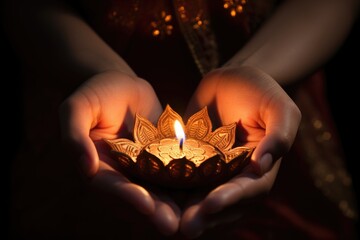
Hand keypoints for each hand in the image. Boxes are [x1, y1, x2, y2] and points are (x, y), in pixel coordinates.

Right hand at [59, 71, 179, 234]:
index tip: (146, 205)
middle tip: (172, 225)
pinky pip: (175, 174)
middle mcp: (122, 174)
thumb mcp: (77, 108)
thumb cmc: (96, 92)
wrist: (123, 84)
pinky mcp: (163, 160)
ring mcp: (144, 169)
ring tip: (191, 218)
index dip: (126, 197)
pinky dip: (188, 186)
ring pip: (159, 191)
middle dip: (155, 211)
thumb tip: (87, 168)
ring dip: (174, 206)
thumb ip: (74, 136)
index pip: (111, 187)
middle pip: (137, 197)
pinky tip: (205, 194)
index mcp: (99, 167)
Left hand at [180, 66, 300, 236]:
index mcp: (259, 168)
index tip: (211, 204)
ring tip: (168, 222)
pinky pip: (182, 178)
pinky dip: (171, 191)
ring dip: (186, 211)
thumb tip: (262, 165)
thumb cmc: (261, 91)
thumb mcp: (279, 108)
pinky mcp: (194, 161)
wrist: (233, 79)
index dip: (231, 199)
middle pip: (223, 202)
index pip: (248, 190)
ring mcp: (214, 170)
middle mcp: (236, 175)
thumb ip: (280, 135)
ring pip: (200, 196)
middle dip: (205, 215)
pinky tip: (154, 198)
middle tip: (186, 228)